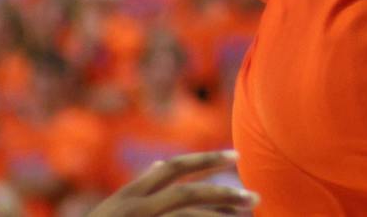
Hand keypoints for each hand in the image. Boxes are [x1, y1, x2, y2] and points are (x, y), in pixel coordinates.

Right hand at [89, 151, 255, 215]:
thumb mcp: (110, 210)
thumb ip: (137, 190)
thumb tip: (159, 163)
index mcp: (128, 196)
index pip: (173, 168)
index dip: (206, 159)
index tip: (236, 156)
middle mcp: (134, 209)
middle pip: (189, 193)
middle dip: (225, 193)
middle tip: (256, 198)